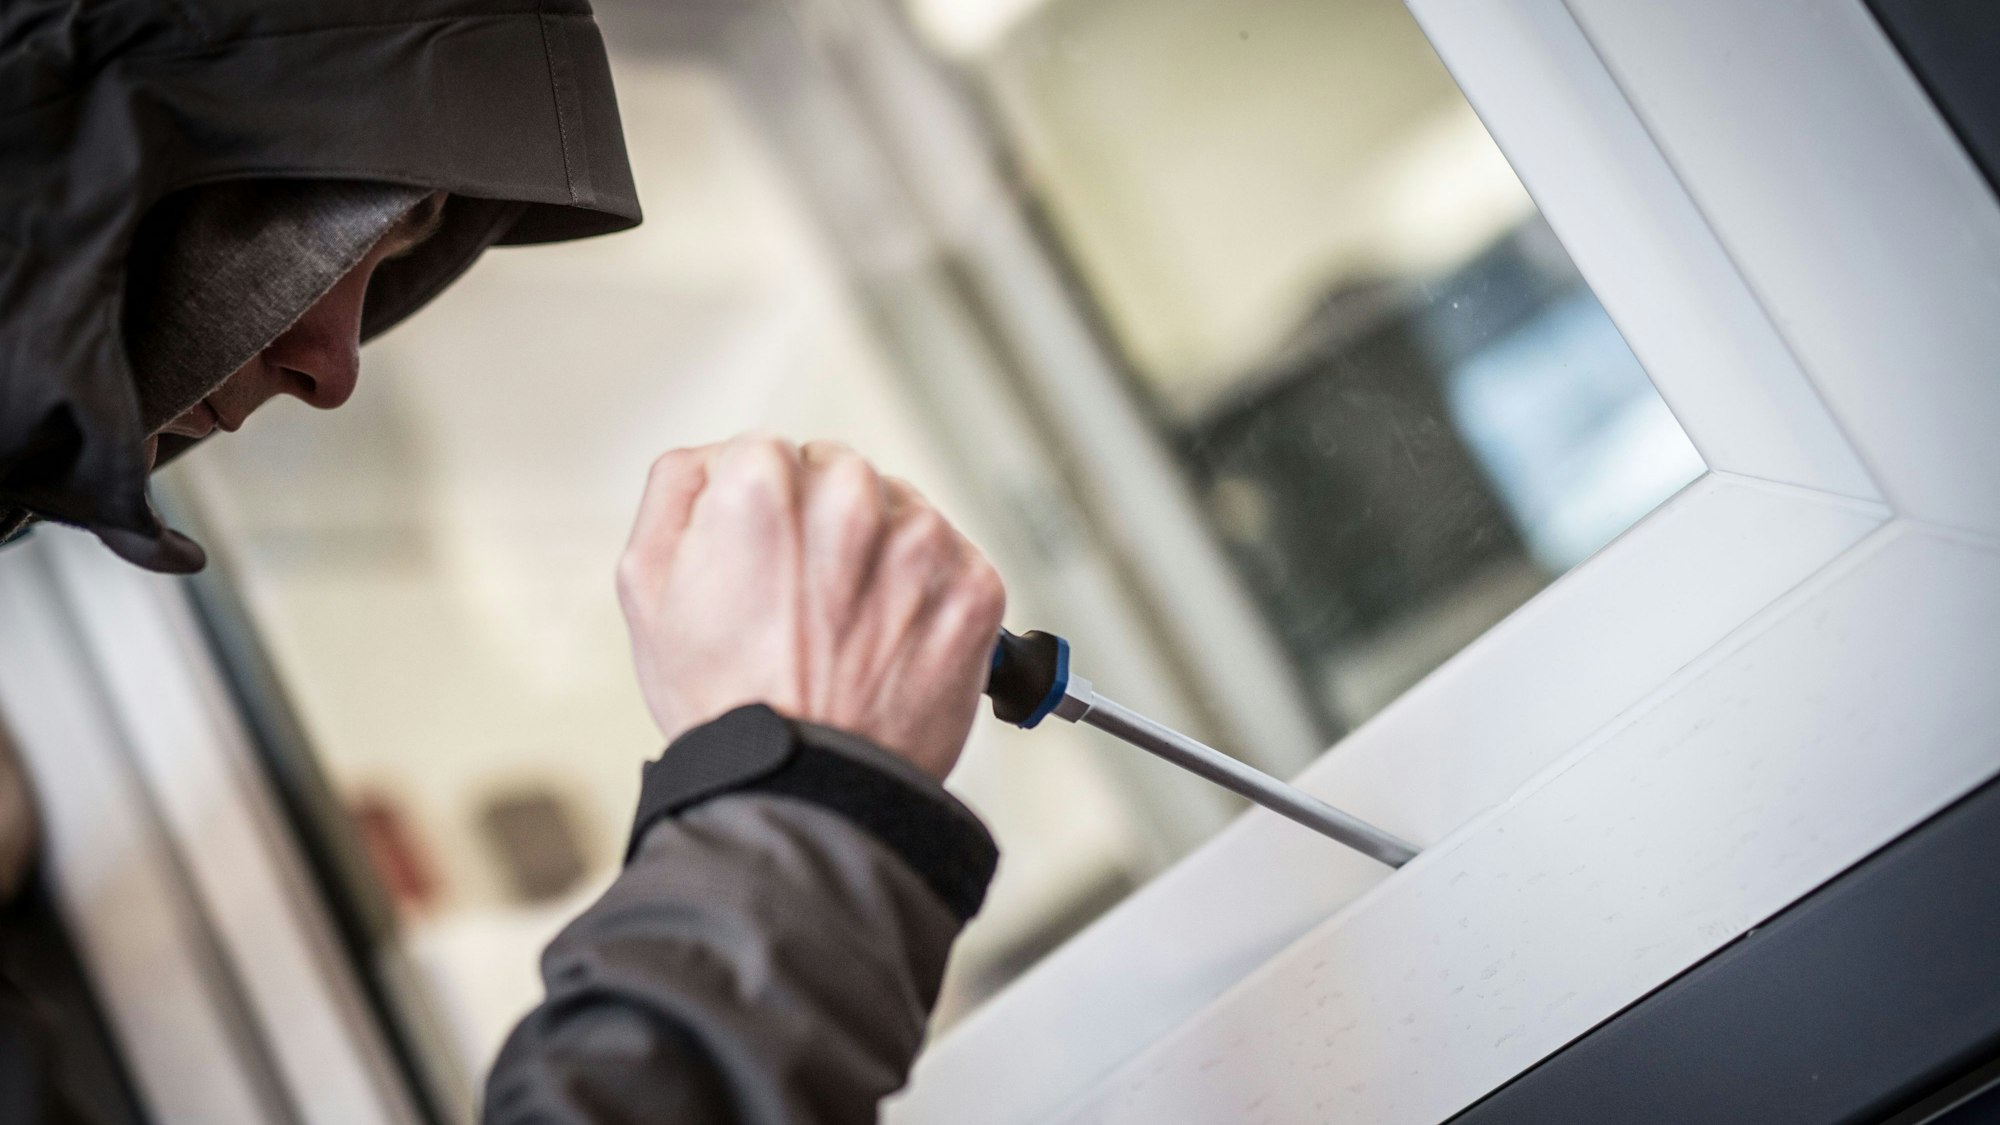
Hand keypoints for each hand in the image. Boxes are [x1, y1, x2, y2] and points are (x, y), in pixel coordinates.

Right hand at [616, 435, 1006, 779]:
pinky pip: (952, 561)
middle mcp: (850, 496)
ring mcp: (920, 541)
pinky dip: (929, 595)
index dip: (761, 513)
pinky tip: (891, 642)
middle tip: (805, 604)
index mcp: (764, 482)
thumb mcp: (647, 585)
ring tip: (848, 630)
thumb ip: (676, 490)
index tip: (764, 564)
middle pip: (839, 475)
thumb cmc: (727, 702)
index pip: (771, 454)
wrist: (806, 791)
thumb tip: (714, 458)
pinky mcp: (974, 586)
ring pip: (900, 514)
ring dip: (881, 555)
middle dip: (824, 525)